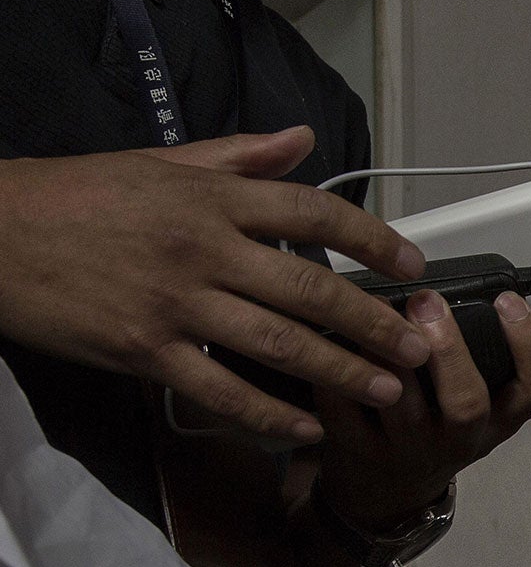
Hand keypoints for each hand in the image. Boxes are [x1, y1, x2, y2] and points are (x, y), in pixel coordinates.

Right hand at [0, 128, 429, 444]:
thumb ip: (237, 157)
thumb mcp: (156, 163)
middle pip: (309, 290)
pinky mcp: (144, 350)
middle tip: (420, 347)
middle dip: (374, 323)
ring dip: (341, 372)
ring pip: (277, 345)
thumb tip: (304, 138)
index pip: (311, 213)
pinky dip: (270, 414)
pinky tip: (309, 428)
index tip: (412, 264)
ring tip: (388, 391)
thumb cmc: (74, 197)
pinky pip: (221, 390)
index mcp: (209, 198)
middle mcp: (201, 248)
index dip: (371, 239)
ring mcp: (174, 303)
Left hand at [311, 289, 530, 526]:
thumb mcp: (478, 402)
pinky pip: (346, 416)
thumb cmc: (435, 432)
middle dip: (448, 349)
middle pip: (468, 404)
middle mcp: (461, 439)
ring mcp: (412, 451)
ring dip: (386, 356)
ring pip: (401, 409)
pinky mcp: (364, 454)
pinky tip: (332, 346)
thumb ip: (477, 356)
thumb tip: (454, 289)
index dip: (530, 345)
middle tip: (427, 303)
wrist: (391, 491)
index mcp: (498, 419)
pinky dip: (336, 379)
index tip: (508, 302)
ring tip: (371, 311)